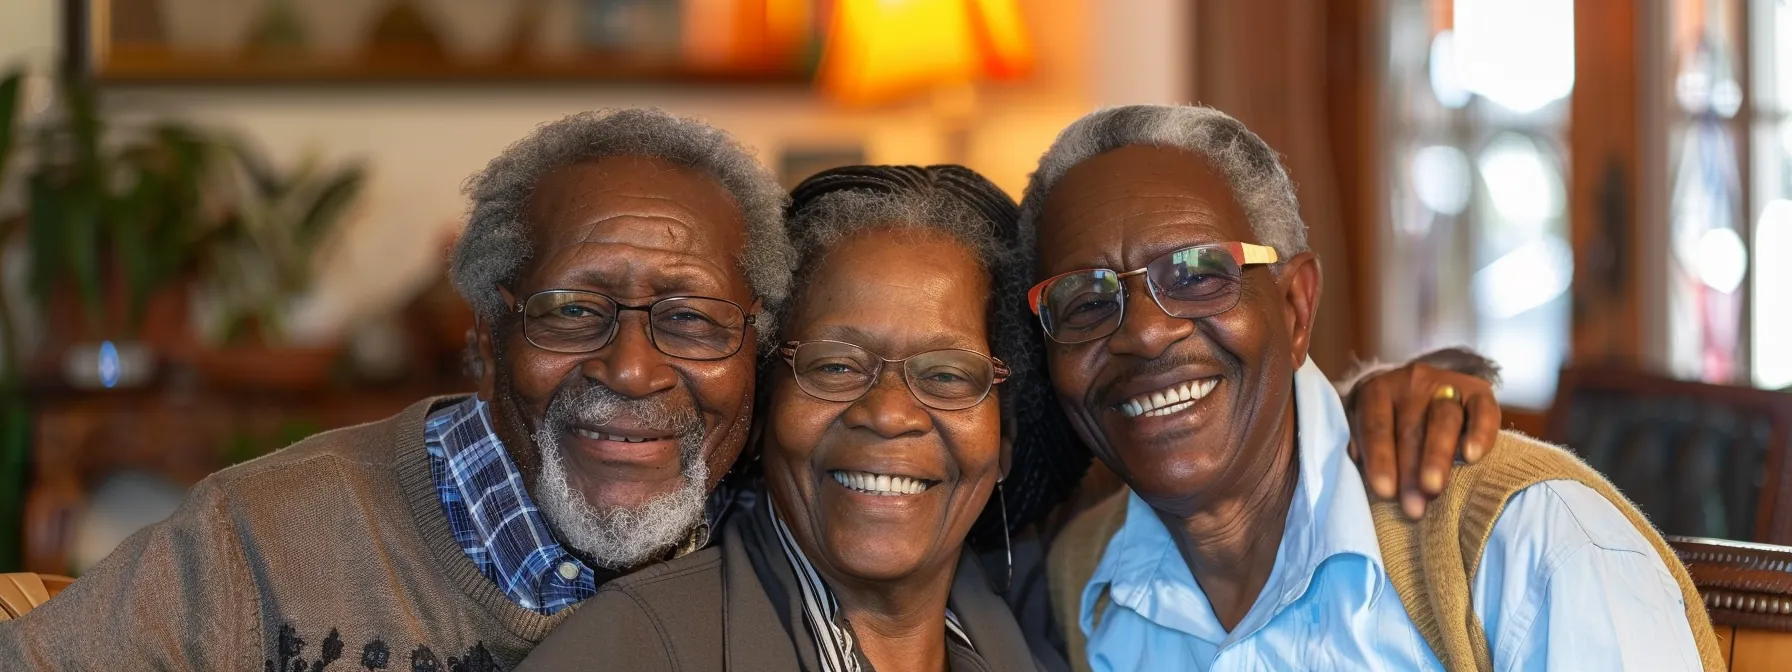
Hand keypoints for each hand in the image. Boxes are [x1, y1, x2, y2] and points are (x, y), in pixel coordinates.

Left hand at [1346, 362, 1500, 519]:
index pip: (1376, 425)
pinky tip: (1471, 456)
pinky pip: (1483, 410)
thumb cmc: (1389, 420)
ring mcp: (1447, 384)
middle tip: (1413, 506)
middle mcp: (1411, 382)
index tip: (1384, 492)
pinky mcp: (1479, 391)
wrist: (1424, 389)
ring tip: (1433, 488)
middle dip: (1410, 470)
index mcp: (1377, 391)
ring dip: (1437, 456)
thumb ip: (1361, 445)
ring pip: (1444, 419)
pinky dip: (1479, 433)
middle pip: (1411, 427)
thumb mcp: (1364, 424)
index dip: (1379, 459)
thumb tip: (1364, 473)